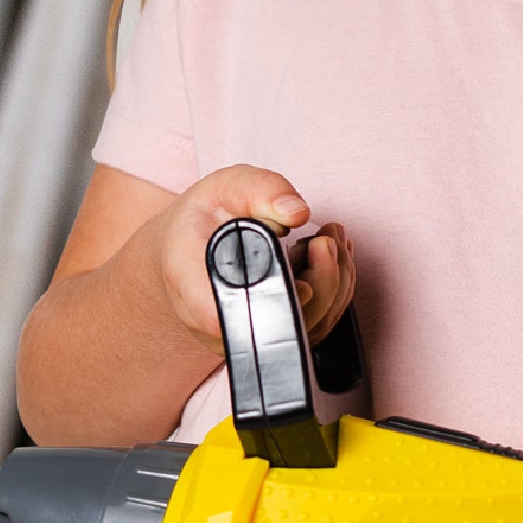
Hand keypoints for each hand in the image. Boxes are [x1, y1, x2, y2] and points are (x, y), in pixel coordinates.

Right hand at [152, 166, 355, 352]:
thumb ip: (261, 190)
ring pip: (307, 327)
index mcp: (191, 284)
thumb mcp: (225, 186)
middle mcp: (218, 323)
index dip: (275, 302)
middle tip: (326, 238)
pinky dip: (332, 290)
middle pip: (283, 325)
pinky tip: (329, 257)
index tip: (303, 272)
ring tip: (330, 238)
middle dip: (322, 279)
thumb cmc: (203, 217)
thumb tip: (297, 212)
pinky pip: (315, 323)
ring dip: (334, 281)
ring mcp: (248, 336)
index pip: (232, 314)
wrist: (188, 245)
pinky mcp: (272, 336)